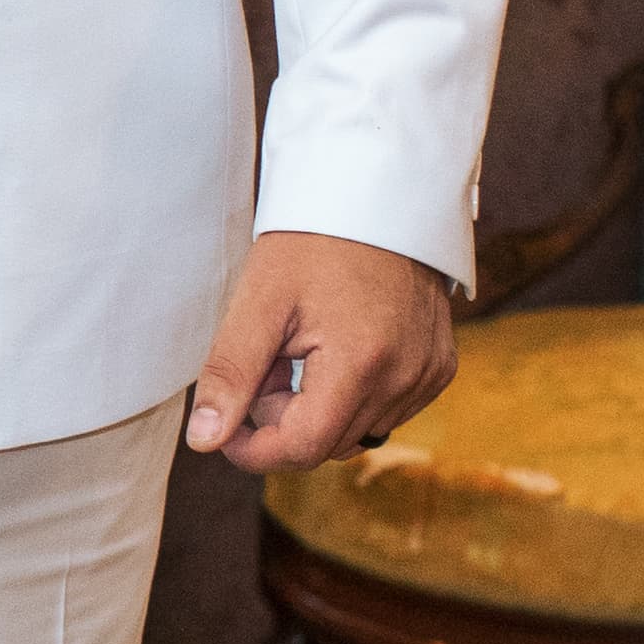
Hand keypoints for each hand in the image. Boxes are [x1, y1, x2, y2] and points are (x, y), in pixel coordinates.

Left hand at [187, 228, 456, 472]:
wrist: (376, 194)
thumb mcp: (259, 301)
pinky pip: (385, 411)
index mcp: (362, 363)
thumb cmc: (313, 241)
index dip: (254, 449)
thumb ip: (230, 374)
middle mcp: (405, 378)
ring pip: (355, 433)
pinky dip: (352, 397)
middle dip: (283, 418)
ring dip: (317, 410)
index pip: (302, 448)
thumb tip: (205, 441)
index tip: (227, 424)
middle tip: (268, 361)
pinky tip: (337, 351)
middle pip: (326, 444)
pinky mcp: (439, 368)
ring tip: (301, 351)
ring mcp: (428, 375)